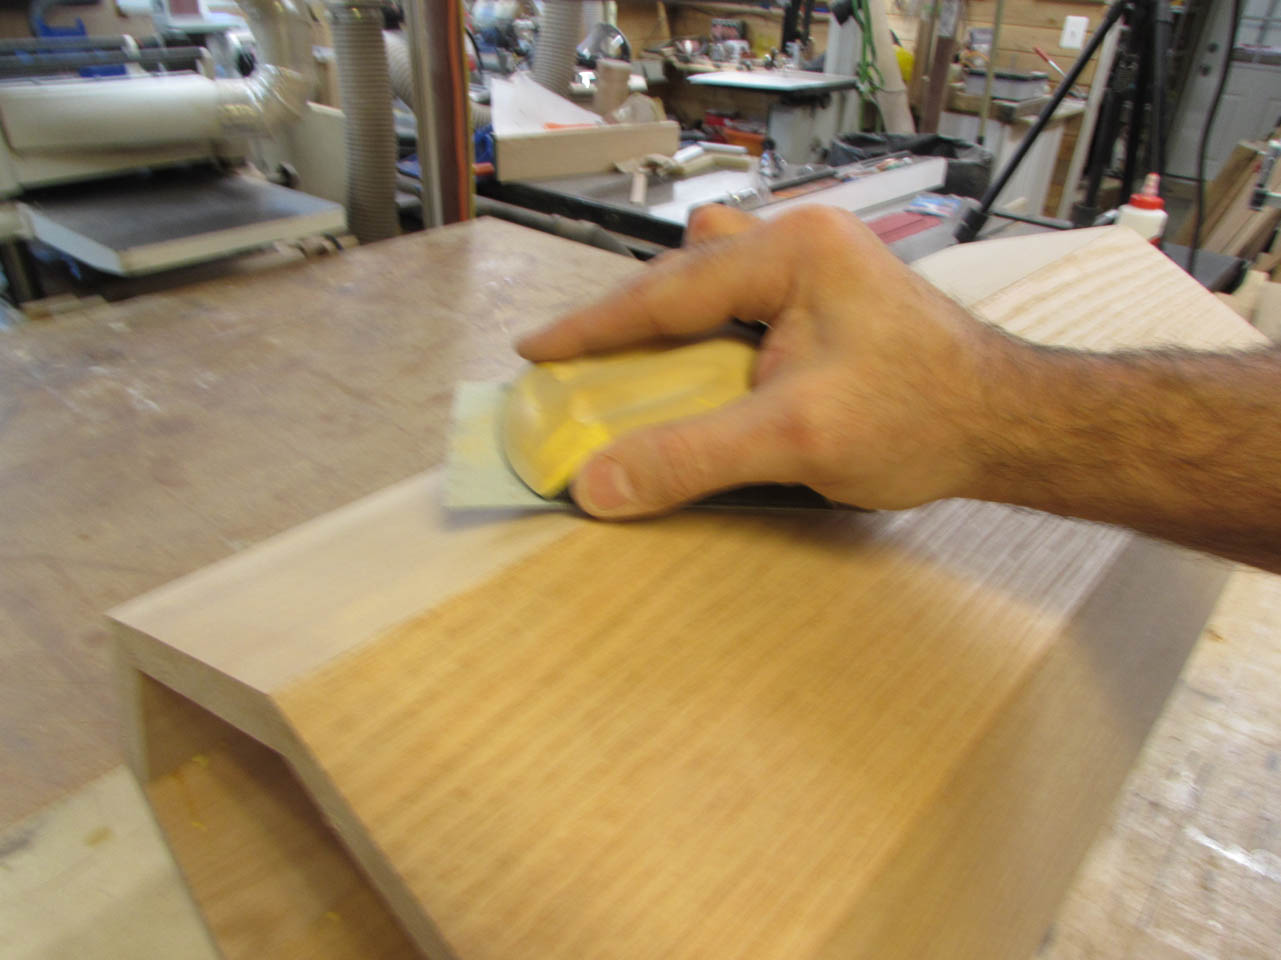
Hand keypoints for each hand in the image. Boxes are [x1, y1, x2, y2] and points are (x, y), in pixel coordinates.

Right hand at [516, 205, 1008, 517]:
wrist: (1006, 425)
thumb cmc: (923, 416)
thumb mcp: (795, 439)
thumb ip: (691, 456)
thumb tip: (599, 483)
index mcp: (792, 251)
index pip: (667, 289)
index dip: (593, 325)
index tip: (536, 349)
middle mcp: (801, 243)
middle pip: (683, 278)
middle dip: (629, 323)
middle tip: (578, 368)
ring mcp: (817, 267)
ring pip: (710, 282)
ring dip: (671, 323)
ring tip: (637, 371)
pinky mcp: (827, 298)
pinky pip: (741, 304)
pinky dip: (708, 336)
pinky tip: (704, 373)